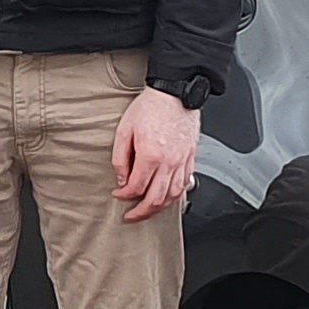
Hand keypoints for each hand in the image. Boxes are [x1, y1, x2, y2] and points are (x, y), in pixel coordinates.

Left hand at [109, 87, 199, 223]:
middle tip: (131, 216)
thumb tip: (121, 177)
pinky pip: (185, 183)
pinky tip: (167, 196)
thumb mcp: (125, 129)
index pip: (136, 187)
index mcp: (150, 156)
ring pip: (172, 196)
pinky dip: (175, 195)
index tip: (118, 194)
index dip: (124, 195)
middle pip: (156, 199)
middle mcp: (169, 162)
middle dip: (141, 212)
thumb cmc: (151, 106)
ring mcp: (182, 161)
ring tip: (148, 210)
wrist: (175, 92)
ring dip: (159, 208)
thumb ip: (120, 157)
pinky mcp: (191, 157)